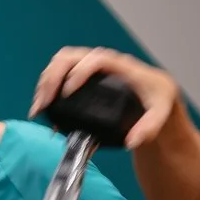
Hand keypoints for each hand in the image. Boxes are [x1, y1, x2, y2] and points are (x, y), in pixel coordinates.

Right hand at [32, 47, 178, 149]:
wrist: (156, 93)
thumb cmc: (158, 99)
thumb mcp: (160, 114)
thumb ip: (149, 128)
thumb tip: (132, 142)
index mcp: (122, 66)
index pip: (96, 59)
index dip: (79, 72)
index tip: (68, 92)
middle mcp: (103, 62)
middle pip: (70, 57)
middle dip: (52, 78)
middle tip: (44, 103)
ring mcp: (90, 65)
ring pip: (60, 62)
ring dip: (46, 82)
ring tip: (39, 107)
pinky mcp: (82, 72)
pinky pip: (59, 70)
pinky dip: (47, 85)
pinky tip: (43, 105)